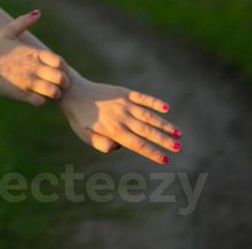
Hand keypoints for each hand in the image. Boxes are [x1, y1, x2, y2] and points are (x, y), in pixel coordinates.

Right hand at [0, 10, 68, 105]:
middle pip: (61, 78)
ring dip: (53, 93)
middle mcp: (34, 68)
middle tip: (56, 83)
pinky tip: (35, 96)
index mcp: (33, 53)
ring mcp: (28, 82)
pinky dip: (40, 100)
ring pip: (54, 92)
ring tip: (48, 92)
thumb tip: (38, 12)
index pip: (60, 62)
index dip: (62, 67)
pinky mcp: (21, 95)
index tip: (56, 69)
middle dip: (62, 82)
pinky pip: (40, 102)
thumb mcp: (7, 32)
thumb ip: (23, 22)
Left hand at [57, 76, 182, 164]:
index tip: (165, 160)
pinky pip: (142, 97)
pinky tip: (166, 107)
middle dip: (164, 140)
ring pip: (148, 115)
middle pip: (147, 131)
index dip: (152, 152)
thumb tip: (120, 147)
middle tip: (179, 148)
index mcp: (113, 130)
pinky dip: (154, 102)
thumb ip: (102, 145)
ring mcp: (124, 103)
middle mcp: (121, 117)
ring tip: (178, 133)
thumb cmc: (78, 117)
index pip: (137, 144)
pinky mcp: (124, 92)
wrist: (72, 91)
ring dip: (164, 124)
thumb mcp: (84, 136)